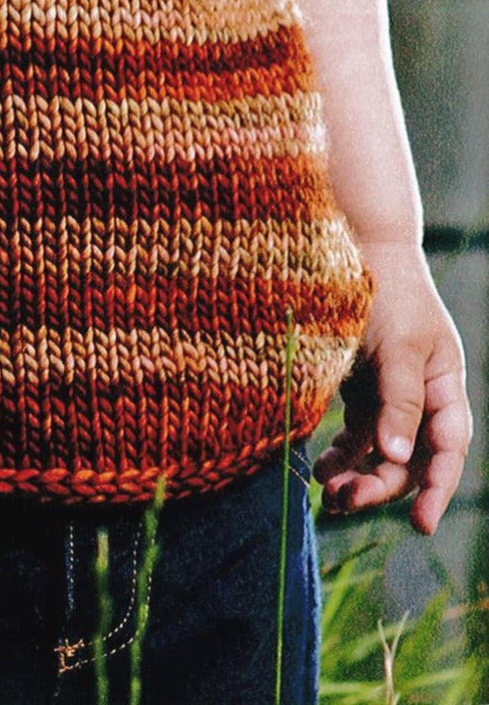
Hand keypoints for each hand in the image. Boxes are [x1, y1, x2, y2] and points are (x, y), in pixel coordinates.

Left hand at [315, 241, 472, 534]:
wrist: (352, 245)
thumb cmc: (383, 290)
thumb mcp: (397, 345)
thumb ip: (399, 401)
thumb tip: (400, 458)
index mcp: (444, 385)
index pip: (448, 449)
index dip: (437, 489)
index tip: (420, 524)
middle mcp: (421, 395)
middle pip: (410, 458)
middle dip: (381, 486)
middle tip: (343, 502)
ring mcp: (390, 393)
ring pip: (382, 452)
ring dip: (359, 476)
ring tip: (327, 494)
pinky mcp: (361, 387)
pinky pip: (357, 434)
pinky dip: (343, 454)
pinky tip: (321, 470)